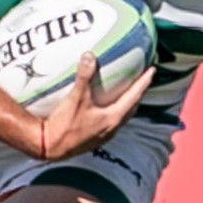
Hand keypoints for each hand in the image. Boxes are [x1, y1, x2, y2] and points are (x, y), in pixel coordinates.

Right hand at [35, 53, 154, 161]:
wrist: (49, 147)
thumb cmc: (64, 125)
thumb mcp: (76, 98)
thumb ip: (84, 77)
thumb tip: (89, 55)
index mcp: (113, 118)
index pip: (134, 96)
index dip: (143, 82)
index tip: (152, 70)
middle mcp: (112, 128)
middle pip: (132, 107)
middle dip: (138, 93)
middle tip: (142, 80)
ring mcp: (104, 136)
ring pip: (122, 116)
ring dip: (127, 103)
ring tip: (127, 92)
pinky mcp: (95, 139)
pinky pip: (112, 122)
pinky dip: (115, 111)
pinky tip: (106, 107)